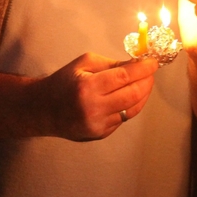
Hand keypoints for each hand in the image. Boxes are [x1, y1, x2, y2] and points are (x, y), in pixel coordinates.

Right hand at [39, 52, 158, 140]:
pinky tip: (130, 97)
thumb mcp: (83, 64)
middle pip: (133, 95)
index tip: (153, 62)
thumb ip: (111, 64)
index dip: (143, 69)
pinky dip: (130, 106)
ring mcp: (98, 125)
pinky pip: (123, 119)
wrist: (43, 110)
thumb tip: (136, 65)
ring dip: (143, 95)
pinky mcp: (100, 134)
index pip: (124, 77)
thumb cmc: (63, 82)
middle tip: (150, 72)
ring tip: (144, 83)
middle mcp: (94, 109)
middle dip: (147, 81)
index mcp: (88, 87)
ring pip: (132, 109)